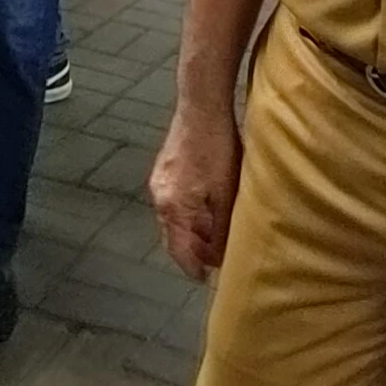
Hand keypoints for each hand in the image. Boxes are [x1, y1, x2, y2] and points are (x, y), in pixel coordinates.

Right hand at [149, 103, 241, 278]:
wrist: (201, 108)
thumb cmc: (217, 148)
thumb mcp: (226, 194)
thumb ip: (221, 228)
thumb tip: (219, 255)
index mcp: (173, 209)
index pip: (179, 252)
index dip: (194, 267)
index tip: (205, 277)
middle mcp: (160, 198)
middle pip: (173, 237)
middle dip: (192, 250)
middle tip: (213, 258)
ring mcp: (159, 182)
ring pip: (174, 219)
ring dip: (191, 230)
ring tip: (214, 233)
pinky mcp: (164, 169)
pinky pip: (173, 202)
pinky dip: (187, 213)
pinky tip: (205, 207)